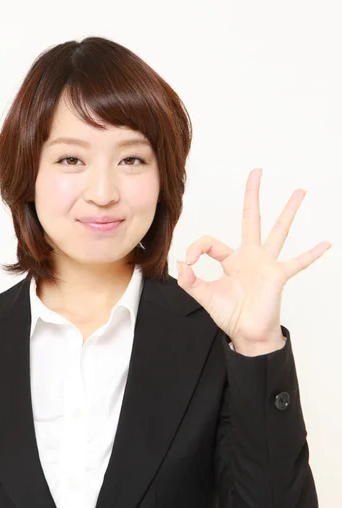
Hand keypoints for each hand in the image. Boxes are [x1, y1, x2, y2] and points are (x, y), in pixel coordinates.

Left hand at [177, 168, 331, 354]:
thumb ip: (190, 281)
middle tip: (257, 172)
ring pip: (278, 231)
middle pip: (251, 218)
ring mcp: (266, 264)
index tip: (189, 262)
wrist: (248, 335)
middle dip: (252, 195)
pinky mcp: (278, 276)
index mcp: (231, 260)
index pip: (211, 242)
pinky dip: (311, 254)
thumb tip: (181, 265)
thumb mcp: (205, 296)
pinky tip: (326, 244)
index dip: (196, 248)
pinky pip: (297, 262)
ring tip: (299, 192)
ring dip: (288, 211)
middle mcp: (250, 256)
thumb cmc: (230, 315)